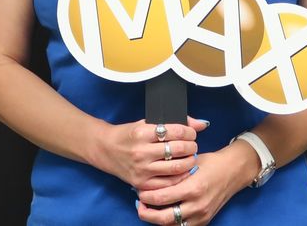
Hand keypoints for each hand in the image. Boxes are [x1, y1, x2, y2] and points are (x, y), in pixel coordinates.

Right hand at [88, 116, 207, 187]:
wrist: (105, 149)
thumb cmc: (128, 134)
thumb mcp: (146, 123)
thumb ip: (173, 123)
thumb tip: (201, 124)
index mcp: (142, 132)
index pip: (175, 131)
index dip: (189, 132)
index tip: (191, 133)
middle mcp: (141, 151)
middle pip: (177, 150)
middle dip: (191, 146)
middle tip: (193, 145)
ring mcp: (141, 169)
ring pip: (175, 168)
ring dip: (189, 162)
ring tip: (190, 157)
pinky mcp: (141, 183)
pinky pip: (168, 183)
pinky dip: (180, 177)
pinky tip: (183, 171)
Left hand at [134, 143, 257, 225]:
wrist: (233, 171)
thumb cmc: (210, 163)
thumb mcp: (190, 162)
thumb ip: (172, 172)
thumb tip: (150, 178)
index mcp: (193, 188)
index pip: (161, 198)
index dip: (145, 196)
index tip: (138, 190)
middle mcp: (197, 205)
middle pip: (163, 218)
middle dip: (147, 213)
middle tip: (139, 204)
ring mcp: (201, 215)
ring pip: (172, 225)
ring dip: (157, 219)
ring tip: (149, 210)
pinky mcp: (204, 220)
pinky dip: (171, 222)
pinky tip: (164, 213)